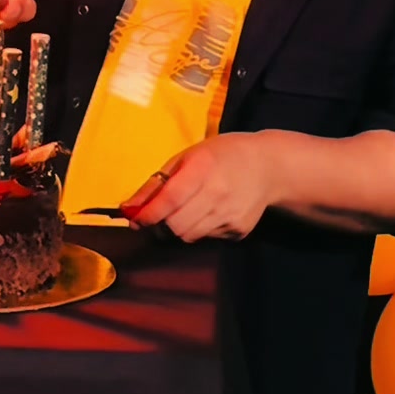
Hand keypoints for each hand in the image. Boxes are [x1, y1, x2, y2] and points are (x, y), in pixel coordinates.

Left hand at [122, 133, 279, 242]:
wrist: (267, 166)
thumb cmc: (221, 155)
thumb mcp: (187, 157)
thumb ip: (156, 183)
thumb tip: (127, 208)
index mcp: (203, 168)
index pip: (169, 200)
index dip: (148, 215)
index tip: (136, 219)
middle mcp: (218, 193)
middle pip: (176, 226)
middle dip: (160, 225)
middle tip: (155, 218)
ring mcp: (230, 214)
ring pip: (189, 236)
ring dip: (177, 229)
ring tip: (182, 212)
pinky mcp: (239, 230)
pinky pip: (207, 238)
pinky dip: (199, 229)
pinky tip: (208, 212)